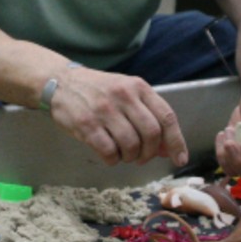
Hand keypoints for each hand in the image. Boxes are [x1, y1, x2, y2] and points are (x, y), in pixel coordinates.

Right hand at [47, 67, 189, 167]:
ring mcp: (104, 110)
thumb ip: (148, 116)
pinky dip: (113, 159)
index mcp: (138, 87)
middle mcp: (124, 96)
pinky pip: (109, 152)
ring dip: (130, 157)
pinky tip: (109, 154)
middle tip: (141, 157)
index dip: (176, 142)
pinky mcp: (86, 124)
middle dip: (150, 153)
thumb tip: (167, 149)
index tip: (180, 159)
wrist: (61, 82)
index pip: (166, 117)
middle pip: (151, 134)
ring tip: (124, 154)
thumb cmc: (99, 90)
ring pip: (131, 145)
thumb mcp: (127, 93)